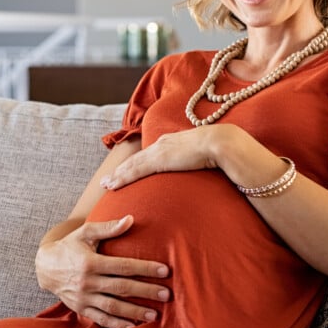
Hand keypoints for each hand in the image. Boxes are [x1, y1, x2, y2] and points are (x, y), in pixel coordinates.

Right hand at [35, 215, 169, 327]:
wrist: (45, 267)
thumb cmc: (70, 246)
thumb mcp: (85, 233)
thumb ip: (108, 228)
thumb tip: (131, 219)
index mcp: (90, 262)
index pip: (123, 266)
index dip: (145, 268)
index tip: (164, 271)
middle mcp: (87, 282)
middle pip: (122, 288)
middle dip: (146, 292)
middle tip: (166, 294)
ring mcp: (83, 298)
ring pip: (113, 307)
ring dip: (134, 311)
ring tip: (154, 314)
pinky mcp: (80, 309)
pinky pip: (100, 319)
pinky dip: (116, 325)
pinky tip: (133, 327)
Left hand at [99, 127, 221, 189]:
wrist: (221, 143)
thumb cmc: (219, 150)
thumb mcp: (204, 155)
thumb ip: (197, 161)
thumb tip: (201, 170)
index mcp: (171, 142)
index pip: (148, 155)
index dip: (135, 164)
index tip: (126, 171)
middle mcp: (161, 144)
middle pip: (136, 159)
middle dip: (121, 170)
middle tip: (107, 180)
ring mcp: (159, 151)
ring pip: (132, 165)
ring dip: (118, 175)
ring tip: (106, 184)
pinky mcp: (159, 159)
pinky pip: (135, 171)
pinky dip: (122, 178)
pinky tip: (113, 185)